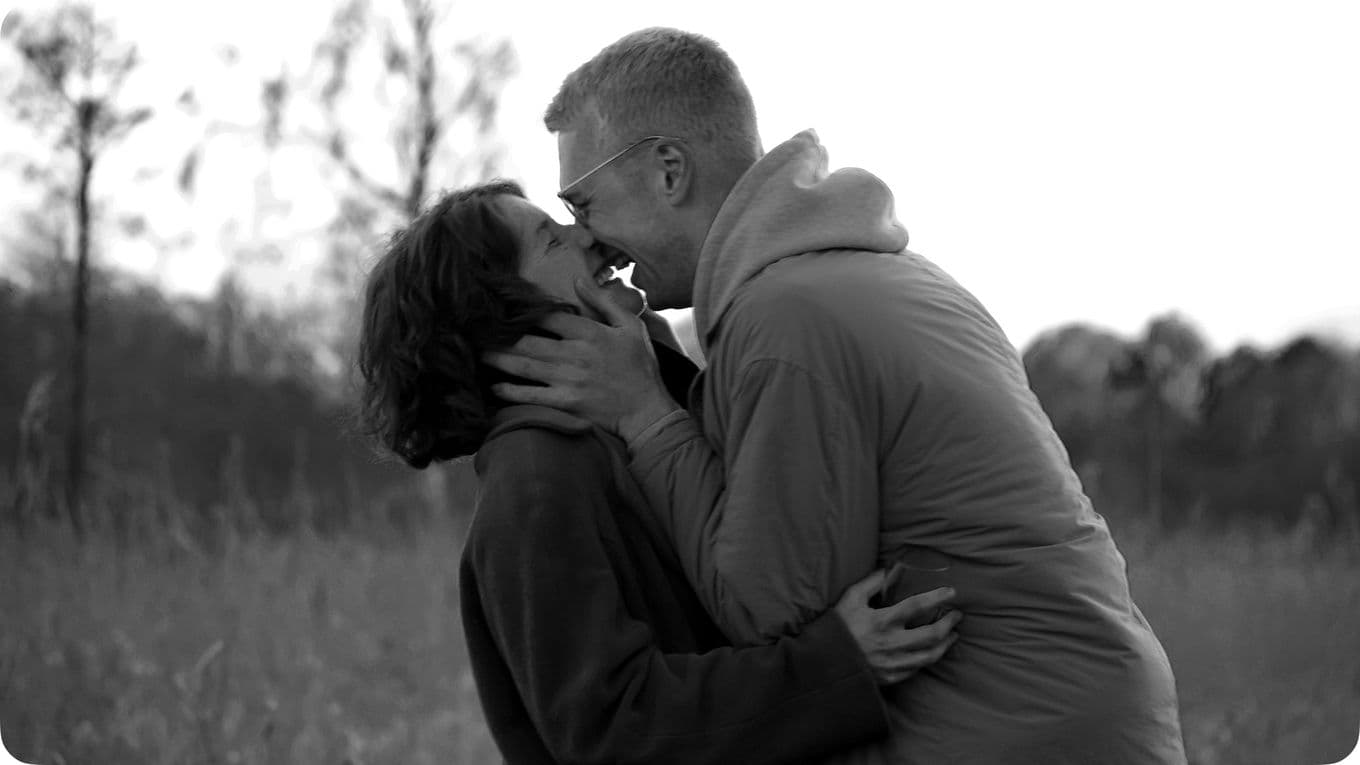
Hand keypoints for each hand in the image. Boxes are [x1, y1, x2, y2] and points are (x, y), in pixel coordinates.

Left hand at [483, 278, 682, 440]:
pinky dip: (510, 391)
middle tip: (477, 329)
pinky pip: (530, 396)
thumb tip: (578, 279)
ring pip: (524, 367)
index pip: (548, 317)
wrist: (647, 410)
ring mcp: (567, 380)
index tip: (503, 305)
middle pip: (527, 341)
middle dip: (500, 335)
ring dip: (498, 359)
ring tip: (477, 352)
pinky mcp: (565, 403)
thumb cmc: (641, 367)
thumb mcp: (631, 327)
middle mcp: (574, 355)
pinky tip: (493, 386)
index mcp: (590, 333)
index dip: (523, 310)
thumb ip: (603, 302)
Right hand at [834, 570, 961, 685]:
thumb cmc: (837, 628)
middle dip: (949, 624)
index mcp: (882, 621)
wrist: (824, 664)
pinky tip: (932, 652)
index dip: (937, 597)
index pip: (916, 606)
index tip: (951, 592)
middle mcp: (891, 643)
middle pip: (931, 634)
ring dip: (945, 644)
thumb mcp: (850, 600)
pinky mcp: (891, 677)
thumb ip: (870, 584)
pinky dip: (928, 659)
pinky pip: (917, 669)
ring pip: (930, 656)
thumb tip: (886, 571)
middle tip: (956, 615)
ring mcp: (893, 663)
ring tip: (952, 635)